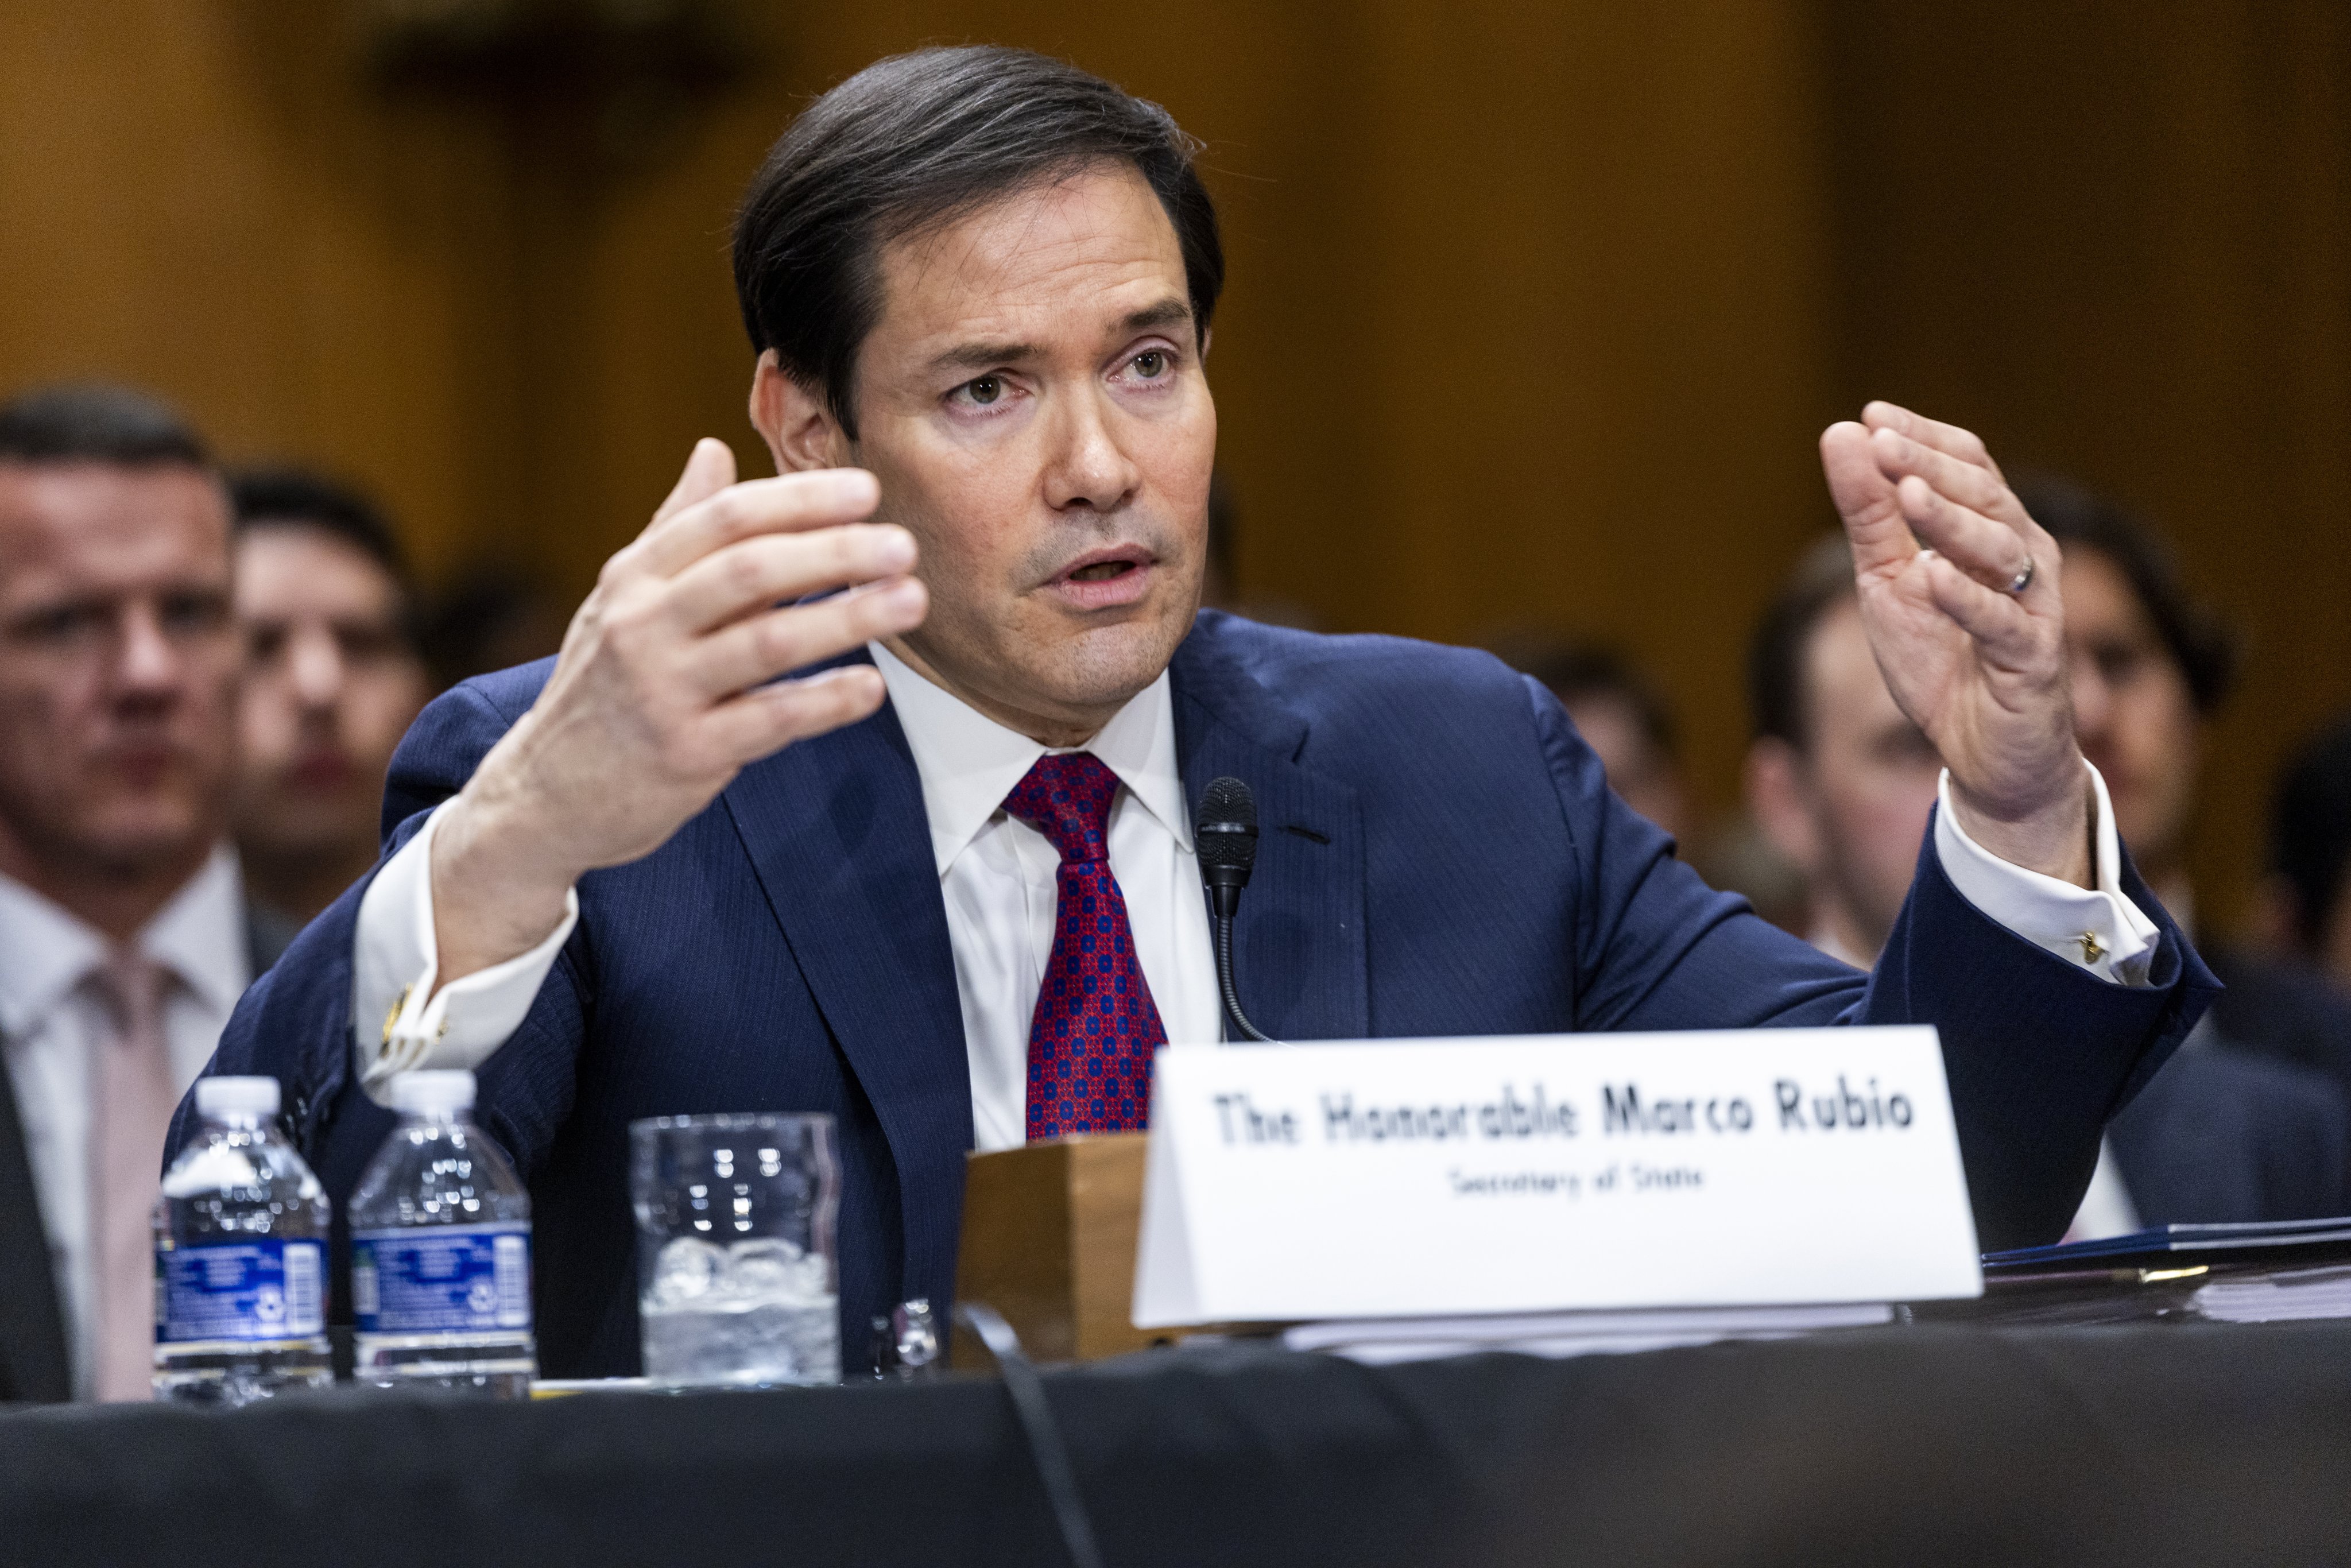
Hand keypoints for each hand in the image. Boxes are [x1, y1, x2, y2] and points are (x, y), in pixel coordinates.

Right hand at [429, 440, 928, 982]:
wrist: (544, 794)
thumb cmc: (603, 687)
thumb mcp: (623, 599)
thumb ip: (676, 528)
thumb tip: (713, 450)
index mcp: (636, 577)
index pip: (725, 518)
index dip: (800, 499)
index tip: (866, 490)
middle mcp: (643, 624)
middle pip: (750, 569)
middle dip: (834, 551)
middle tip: (903, 545)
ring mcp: (662, 690)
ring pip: (768, 641)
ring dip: (848, 619)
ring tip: (910, 601)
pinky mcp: (685, 752)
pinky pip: (771, 719)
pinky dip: (826, 700)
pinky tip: (872, 687)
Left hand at [1818, 402, 2090, 885]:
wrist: (1984, 751)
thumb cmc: (1943, 657)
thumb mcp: (1889, 579)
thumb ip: (1870, 513)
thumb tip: (1842, 433)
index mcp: (1992, 529)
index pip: (1966, 464)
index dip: (1922, 436)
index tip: (1871, 414)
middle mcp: (2024, 557)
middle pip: (1986, 495)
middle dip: (1932, 466)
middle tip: (1882, 440)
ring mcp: (2034, 606)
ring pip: (2001, 550)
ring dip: (1952, 521)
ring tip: (1909, 493)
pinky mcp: (2034, 659)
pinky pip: (2004, 623)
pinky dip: (1969, 599)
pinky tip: (1933, 577)